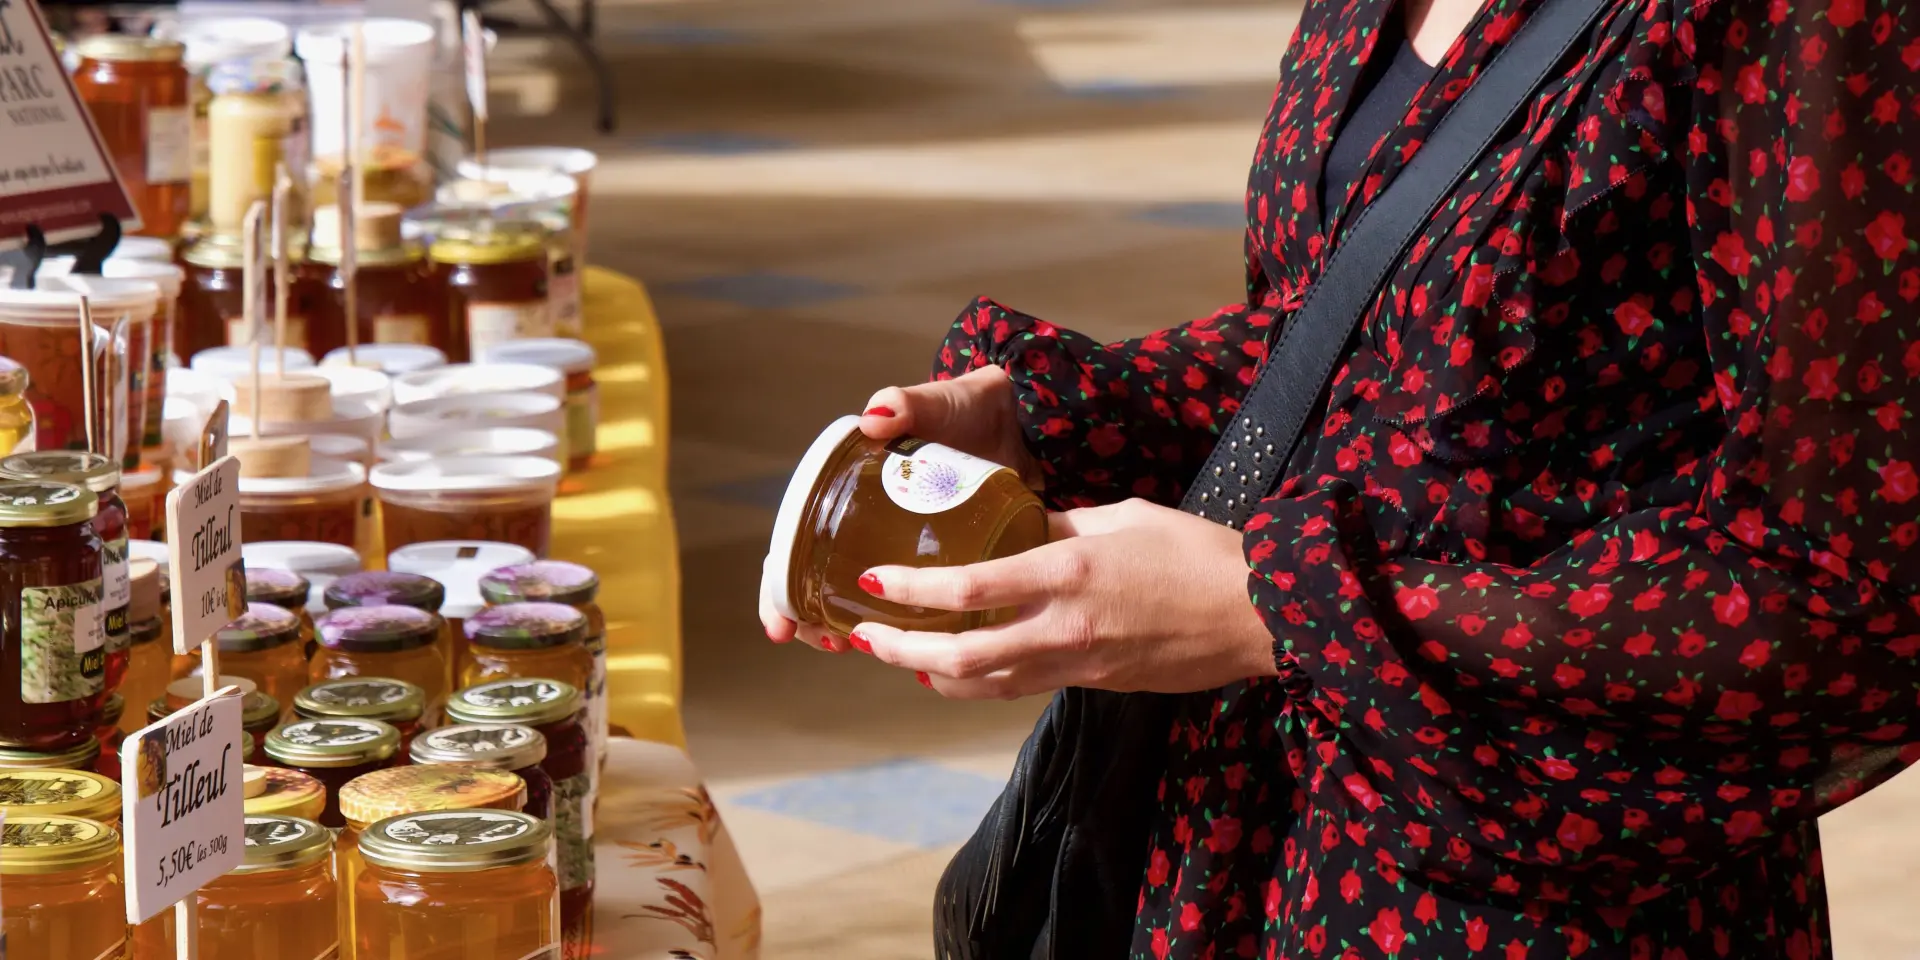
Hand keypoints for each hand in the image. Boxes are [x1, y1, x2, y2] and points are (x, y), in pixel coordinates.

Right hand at [761, 365, 1036, 651]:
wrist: (1016, 421)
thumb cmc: (967, 408)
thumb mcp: (936, 404)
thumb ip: (907, 403)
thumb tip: (874, 416)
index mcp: (848, 486)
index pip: (796, 541)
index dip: (779, 586)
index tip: (780, 625)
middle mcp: (865, 520)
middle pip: (817, 578)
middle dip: (808, 618)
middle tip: (823, 643)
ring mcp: (900, 543)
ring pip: (857, 596)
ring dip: (846, 625)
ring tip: (850, 646)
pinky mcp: (940, 559)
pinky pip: (909, 600)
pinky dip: (901, 625)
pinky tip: (908, 645)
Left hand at [851, 499, 1280, 697]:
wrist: (1260, 614)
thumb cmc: (1200, 554)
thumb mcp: (1123, 516)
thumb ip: (1062, 522)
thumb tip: (1020, 522)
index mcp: (1069, 573)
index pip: (969, 589)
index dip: (911, 590)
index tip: (872, 579)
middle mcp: (1065, 627)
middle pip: (962, 658)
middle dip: (903, 652)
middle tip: (865, 639)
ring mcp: (1080, 664)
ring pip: (987, 685)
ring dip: (934, 676)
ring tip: (901, 658)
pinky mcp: (1097, 683)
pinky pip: (1025, 686)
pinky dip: (983, 681)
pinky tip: (962, 669)